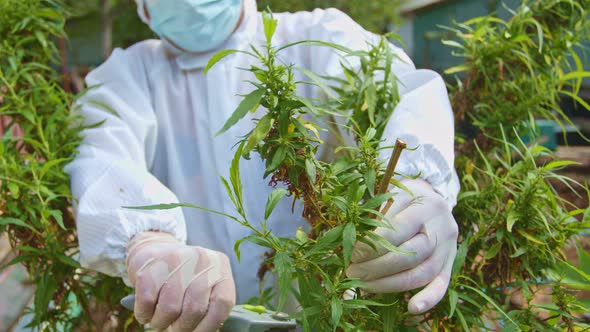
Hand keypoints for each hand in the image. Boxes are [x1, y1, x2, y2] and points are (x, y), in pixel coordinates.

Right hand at [126, 232, 235, 330]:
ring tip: (160, 319)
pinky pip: (148, 301)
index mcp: (220, 265)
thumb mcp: (203, 284)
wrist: (154, 248)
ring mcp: (177, 257)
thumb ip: (208, 305)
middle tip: (174, 328)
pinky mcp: (151, 262)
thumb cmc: (183, 276)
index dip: (209, 325)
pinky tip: (147, 311)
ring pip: (170, 308)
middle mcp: (202, 258)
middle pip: (195, 308)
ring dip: (161, 322)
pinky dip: (145, 313)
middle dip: (182, 327)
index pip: (222, 303)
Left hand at [346, 179, 457, 313]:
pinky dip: (428, 298)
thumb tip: (351, 244)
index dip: (372, 246)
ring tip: (364, 286)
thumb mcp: (390, 195)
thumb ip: (375, 217)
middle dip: (377, 267)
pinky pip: (442, 284)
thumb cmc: (404, 198)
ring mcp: (448, 247)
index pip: (397, 231)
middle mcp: (442, 227)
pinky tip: (412, 308)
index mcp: (425, 205)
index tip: (352, 255)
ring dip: (391, 284)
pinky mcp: (450, 263)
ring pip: (422, 272)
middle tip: (352, 271)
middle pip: (410, 255)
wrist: (432, 198)